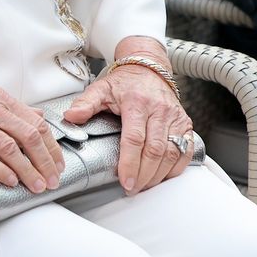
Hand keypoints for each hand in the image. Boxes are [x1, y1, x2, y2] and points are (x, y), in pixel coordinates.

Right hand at [0, 51, 62, 192]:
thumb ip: (10, 106)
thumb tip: (36, 116)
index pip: (36, 124)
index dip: (51, 146)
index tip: (58, 162)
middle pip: (28, 137)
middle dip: (45, 162)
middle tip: (53, 180)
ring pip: (10, 148)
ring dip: (27, 170)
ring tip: (36, 185)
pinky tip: (9, 180)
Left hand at [63, 39, 191, 194]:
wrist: (149, 68)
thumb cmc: (125, 82)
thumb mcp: (101, 89)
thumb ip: (85, 104)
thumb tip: (70, 117)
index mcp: (137, 103)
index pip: (135, 139)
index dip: (130, 163)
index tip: (125, 180)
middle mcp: (160, 110)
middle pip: (155, 150)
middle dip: (144, 175)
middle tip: (132, 188)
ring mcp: (175, 118)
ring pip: (172, 153)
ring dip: (159, 175)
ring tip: (144, 186)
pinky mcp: (185, 124)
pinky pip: (185, 151)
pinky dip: (175, 168)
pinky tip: (162, 176)